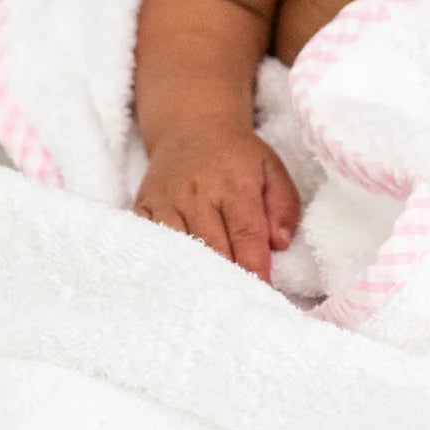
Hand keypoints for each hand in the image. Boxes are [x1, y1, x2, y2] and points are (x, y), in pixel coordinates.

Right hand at [132, 128, 301, 283]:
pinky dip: (163, 262)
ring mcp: (167, 199)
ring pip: (179, 248)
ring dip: (194, 275)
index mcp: (234, 184)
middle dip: (227, 278)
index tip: (262, 294)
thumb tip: (280, 244)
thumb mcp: (271, 169)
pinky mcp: (144, 205)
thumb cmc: (237, 156)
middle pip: (212, 247)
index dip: (255, 268)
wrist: (191, 125)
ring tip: (207, 300)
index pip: (246, 234)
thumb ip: (284, 206)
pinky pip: (151, 240)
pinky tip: (174, 282)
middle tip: (238, 305)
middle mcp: (197, 192)